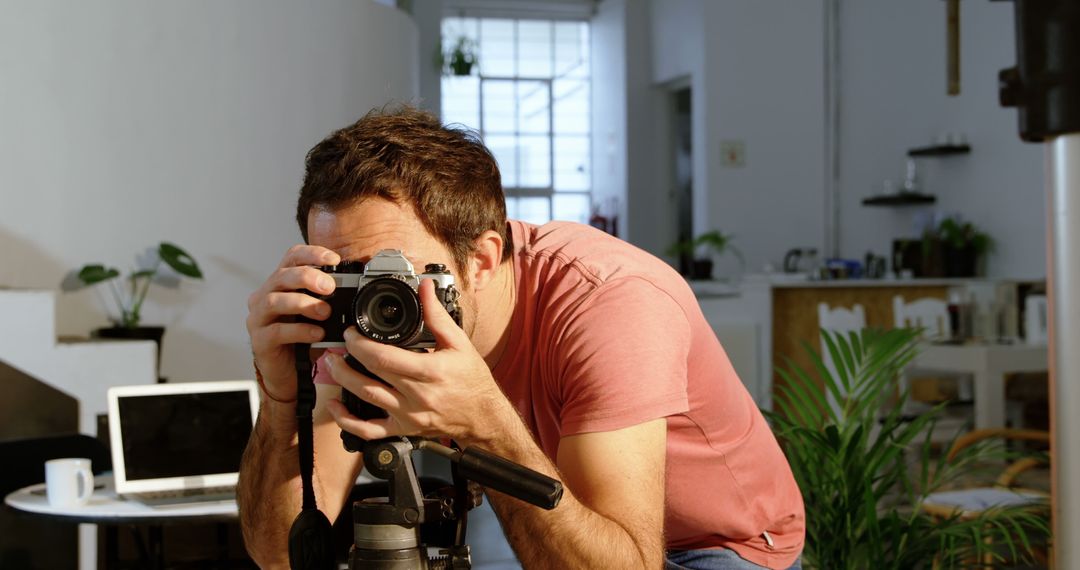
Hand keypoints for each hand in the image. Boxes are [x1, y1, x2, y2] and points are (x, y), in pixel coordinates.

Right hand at [246, 245, 339, 402]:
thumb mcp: (316, 315)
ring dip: (303, 303)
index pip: (291, 258)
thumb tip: (353, 290)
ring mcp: (259, 319)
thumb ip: (327, 299)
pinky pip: (277, 331)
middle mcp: (265, 297)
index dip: (311, 253)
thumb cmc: (302, 340)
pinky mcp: (260, 341)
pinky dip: (300, 330)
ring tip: (325, 312)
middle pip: (282, 276)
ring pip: (275, 301)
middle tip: (330, 286)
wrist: (288, 374)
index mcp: (280, 285)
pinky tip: (317, 334)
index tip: (333, 259)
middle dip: (308, 277)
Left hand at [325, 279, 509, 443]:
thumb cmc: (472, 381)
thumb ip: (437, 315)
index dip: (361, 344)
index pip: (385, 358)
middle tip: (338, 343)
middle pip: (371, 375)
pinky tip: (335, 406)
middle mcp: (417, 395)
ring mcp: (408, 415)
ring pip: (366, 398)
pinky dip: (347, 420)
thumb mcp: (459, 343)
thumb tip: (425, 288)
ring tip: (331, 364)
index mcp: (430, 371)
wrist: (482, 417)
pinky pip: (369, 430)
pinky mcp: (403, 429)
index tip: (352, 332)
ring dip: (342, 380)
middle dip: (347, 357)